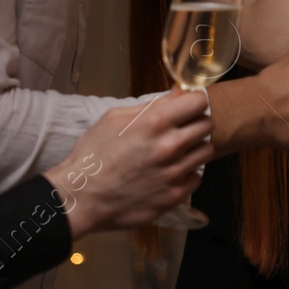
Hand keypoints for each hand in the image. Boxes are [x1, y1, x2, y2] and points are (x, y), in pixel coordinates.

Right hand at [47, 90, 213, 236]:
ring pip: (206, 151)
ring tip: (175, 152)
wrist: (80, 197)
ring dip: (194, 149)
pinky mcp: (174, 196)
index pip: (199, 101)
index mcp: (155, 122)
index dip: (195, 101)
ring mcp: (174, 173)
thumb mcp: (115, 118)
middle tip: (183, 129)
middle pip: (208, 125)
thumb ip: (152, 105)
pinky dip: (186, 174)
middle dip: (197, 123)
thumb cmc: (93, 154)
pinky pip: (196, 178)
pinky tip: (169, 173)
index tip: (189, 106)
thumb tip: (179, 92)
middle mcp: (170, 146)